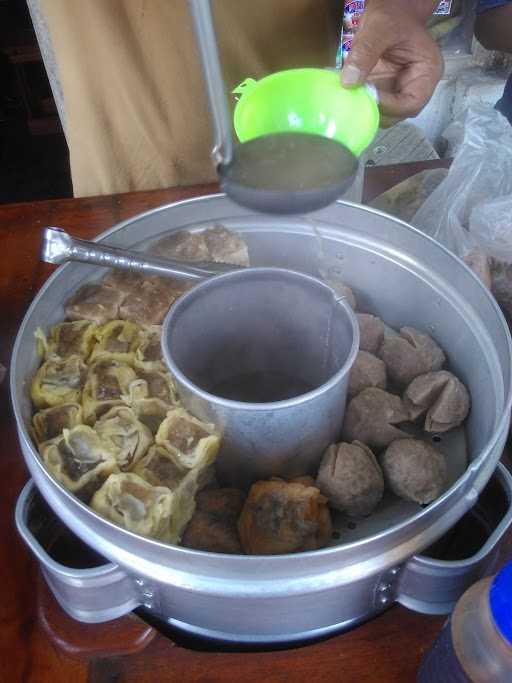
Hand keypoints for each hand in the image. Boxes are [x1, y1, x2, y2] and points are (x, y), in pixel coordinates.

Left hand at [341, 0, 442, 126]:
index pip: (412, 103)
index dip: (390, 106)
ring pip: (385, 114)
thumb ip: (365, 53)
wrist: (393, 9)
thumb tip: (348, 82)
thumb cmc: (394, 14)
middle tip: (355, 100)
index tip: (367, 95)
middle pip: (398, 114)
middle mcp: (416, 86)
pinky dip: (360, 104)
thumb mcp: (380, 27)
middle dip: (377, 111)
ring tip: (351, 97)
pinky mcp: (385, 90)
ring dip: (367, 110)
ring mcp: (399, 90)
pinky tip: (349, 95)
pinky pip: (373, 105)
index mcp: (427, 72)